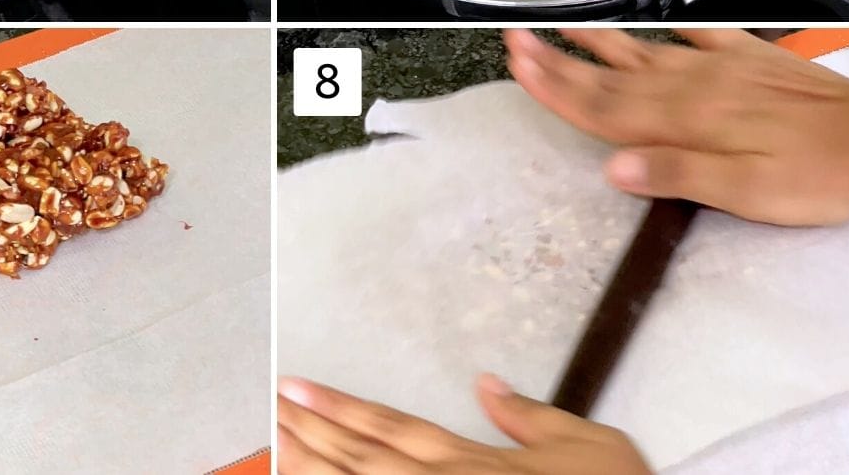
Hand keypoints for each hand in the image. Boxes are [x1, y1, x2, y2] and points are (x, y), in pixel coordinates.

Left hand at [277, 373, 651, 474]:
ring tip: (271, 445)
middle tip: (263, 408)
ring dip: (311, 470)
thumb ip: (528, 415)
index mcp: (472, 460)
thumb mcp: (585, 444)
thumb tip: (486, 382)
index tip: (293, 385)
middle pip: (360, 458)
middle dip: (306, 433)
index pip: (389, 424)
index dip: (337, 404)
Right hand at [505, 28, 848, 225]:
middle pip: (609, 77)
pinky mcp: (747, 59)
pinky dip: (665, 29)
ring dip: (596, 44)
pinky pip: (695, 37)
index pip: (603, 106)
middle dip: (557, 61)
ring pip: (641, 54)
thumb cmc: (817, 173)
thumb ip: (679, 174)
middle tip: (515, 40)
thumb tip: (615, 168)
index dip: (555, 88)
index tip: (516, 66)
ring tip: (560, 27)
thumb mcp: (749, 192)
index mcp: (684, 121)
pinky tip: (649, 23)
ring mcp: (718, 69)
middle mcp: (691, 88)